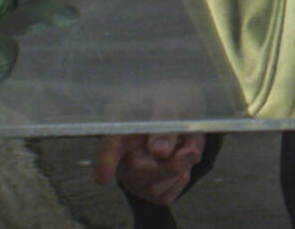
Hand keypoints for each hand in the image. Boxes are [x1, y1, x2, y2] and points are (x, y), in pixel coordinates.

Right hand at [91, 83, 206, 205]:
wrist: (186, 109)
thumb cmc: (174, 98)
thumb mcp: (175, 98)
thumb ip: (166, 117)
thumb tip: (159, 152)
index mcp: (121, 123)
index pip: (109, 144)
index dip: (105, 161)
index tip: (103, 176)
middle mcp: (121, 153)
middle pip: (135, 174)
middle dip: (168, 167)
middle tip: (191, 150)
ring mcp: (133, 174)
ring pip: (152, 190)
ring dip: (180, 169)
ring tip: (187, 145)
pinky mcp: (150, 188)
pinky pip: (165, 196)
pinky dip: (181, 179)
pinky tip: (183, 159)